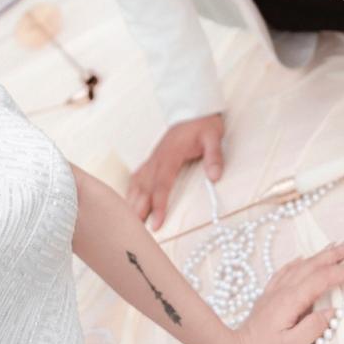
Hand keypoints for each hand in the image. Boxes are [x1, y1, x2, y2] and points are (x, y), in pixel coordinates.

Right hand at [127, 113, 224, 230]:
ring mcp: (153, 159)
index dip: (158, 204)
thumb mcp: (214, 137)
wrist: (194, 110)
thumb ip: (214, 156)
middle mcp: (157, 158)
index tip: (157, 224)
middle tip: (135, 233)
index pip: (161, 183)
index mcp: (170, 154)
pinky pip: (137, 177)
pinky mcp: (152, 160)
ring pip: (137, 183)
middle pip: (144, 188)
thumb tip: (214, 177)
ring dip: (131, 202)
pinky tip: (129, 203)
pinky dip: (131, 191)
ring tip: (128, 224)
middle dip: (138, 210)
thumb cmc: (203, 125)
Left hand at [223, 241, 343, 343]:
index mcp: (290, 301)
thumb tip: (333, 311)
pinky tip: (300, 260)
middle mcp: (281, 292)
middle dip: (332, 256)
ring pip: (298, 267)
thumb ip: (314, 327)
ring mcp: (273, 293)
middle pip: (310, 267)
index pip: (321, 280)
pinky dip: (297, 263)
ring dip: (317, 257)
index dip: (342, 271)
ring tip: (331, 247)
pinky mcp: (267, 299)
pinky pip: (285, 273)